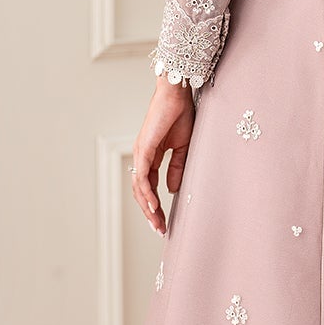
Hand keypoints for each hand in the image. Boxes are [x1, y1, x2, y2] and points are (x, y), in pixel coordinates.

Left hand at [131, 79, 195, 235]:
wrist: (177, 94)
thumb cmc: (181, 115)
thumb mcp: (183, 148)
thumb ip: (177, 169)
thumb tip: (171, 191)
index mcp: (151, 157)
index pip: (150, 187)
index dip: (156, 206)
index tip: (165, 222)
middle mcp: (142, 157)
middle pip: (142, 192)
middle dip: (151, 213)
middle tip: (160, 230)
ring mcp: (141, 153)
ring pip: (140, 188)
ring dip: (148, 207)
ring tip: (157, 223)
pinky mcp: (144, 148)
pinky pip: (143, 175)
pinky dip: (147, 192)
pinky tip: (154, 205)